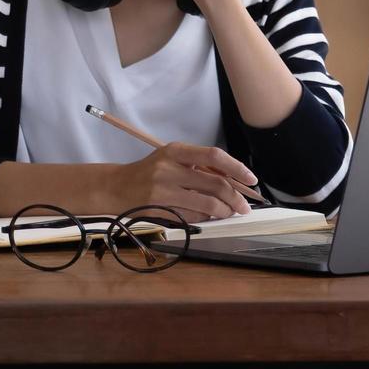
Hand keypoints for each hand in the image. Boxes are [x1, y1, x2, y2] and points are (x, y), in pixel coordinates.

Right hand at [109, 142, 257, 223]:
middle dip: (236, 197)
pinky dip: (206, 218)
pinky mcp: (160, 209)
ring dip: (224, 211)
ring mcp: (163, 190)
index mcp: (176, 151)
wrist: (116, 186)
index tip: (251, 179)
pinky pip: (193, 217)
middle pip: (215, 183)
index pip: (214, 156)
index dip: (237, 168)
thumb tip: (234, 179)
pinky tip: (209, 217)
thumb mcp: (171, 158)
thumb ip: (198, 165)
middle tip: (244, 206)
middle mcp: (169, 168)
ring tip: (230, 213)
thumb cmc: (149, 172)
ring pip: (207, 204)